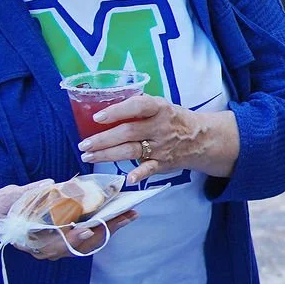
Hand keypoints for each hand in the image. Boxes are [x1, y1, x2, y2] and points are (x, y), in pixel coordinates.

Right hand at [0, 181, 136, 258]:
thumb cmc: (3, 206)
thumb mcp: (10, 196)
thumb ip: (29, 193)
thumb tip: (50, 184)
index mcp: (30, 240)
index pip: (55, 243)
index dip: (71, 237)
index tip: (87, 228)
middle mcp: (44, 249)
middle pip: (78, 244)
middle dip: (103, 230)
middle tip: (124, 216)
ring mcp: (55, 248)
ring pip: (87, 244)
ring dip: (109, 230)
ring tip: (129, 215)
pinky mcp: (64, 242)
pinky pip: (87, 240)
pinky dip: (104, 229)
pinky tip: (119, 218)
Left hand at [78, 94, 237, 180]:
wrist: (201, 138)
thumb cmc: (173, 119)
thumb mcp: (160, 106)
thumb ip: (138, 106)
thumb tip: (105, 105)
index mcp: (159, 109)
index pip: (138, 106)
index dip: (117, 111)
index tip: (97, 117)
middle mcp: (160, 127)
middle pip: (128, 132)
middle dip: (103, 139)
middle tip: (83, 144)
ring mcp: (162, 147)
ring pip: (132, 151)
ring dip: (108, 155)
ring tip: (88, 156)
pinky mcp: (163, 163)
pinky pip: (150, 169)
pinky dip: (140, 174)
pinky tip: (128, 178)